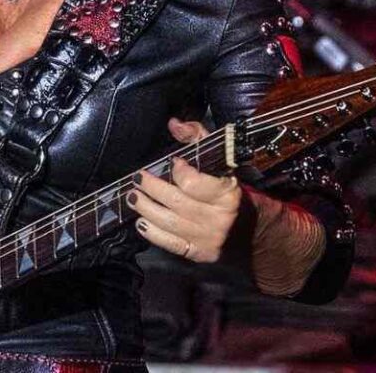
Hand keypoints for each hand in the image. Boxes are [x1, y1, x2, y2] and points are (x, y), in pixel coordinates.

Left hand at [127, 118, 241, 262]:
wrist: (242, 227)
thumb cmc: (222, 188)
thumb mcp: (217, 159)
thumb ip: (196, 137)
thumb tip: (174, 124)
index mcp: (227, 192)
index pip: (193, 182)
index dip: (178, 171)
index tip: (171, 163)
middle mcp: (220, 217)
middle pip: (176, 201)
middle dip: (152, 188)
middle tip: (138, 179)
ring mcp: (209, 238)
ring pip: (169, 222)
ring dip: (145, 208)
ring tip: (133, 197)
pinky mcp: (198, 252)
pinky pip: (170, 243)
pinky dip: (152, 232)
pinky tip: (141, 221)